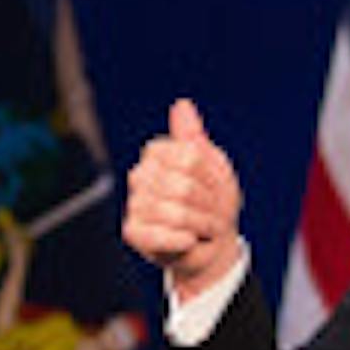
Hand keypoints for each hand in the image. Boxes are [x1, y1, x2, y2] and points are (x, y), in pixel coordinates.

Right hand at [123, 96, 244, 295]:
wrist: (213, 244)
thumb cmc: (213, 203)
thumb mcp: (214, 166)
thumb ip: (194, 138)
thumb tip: (182, 105)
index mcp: (159, 154)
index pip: (190, 159)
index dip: (212, 178)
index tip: (216, 188)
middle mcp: (141, 175)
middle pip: (184, 187)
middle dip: (209, 205)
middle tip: (213, 213)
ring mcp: (135, 203)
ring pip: (176, 212)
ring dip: (201, 225)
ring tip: (203, 228)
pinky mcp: (133, 232)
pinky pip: (159, 235)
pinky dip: (183, 240)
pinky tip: (190, 240)